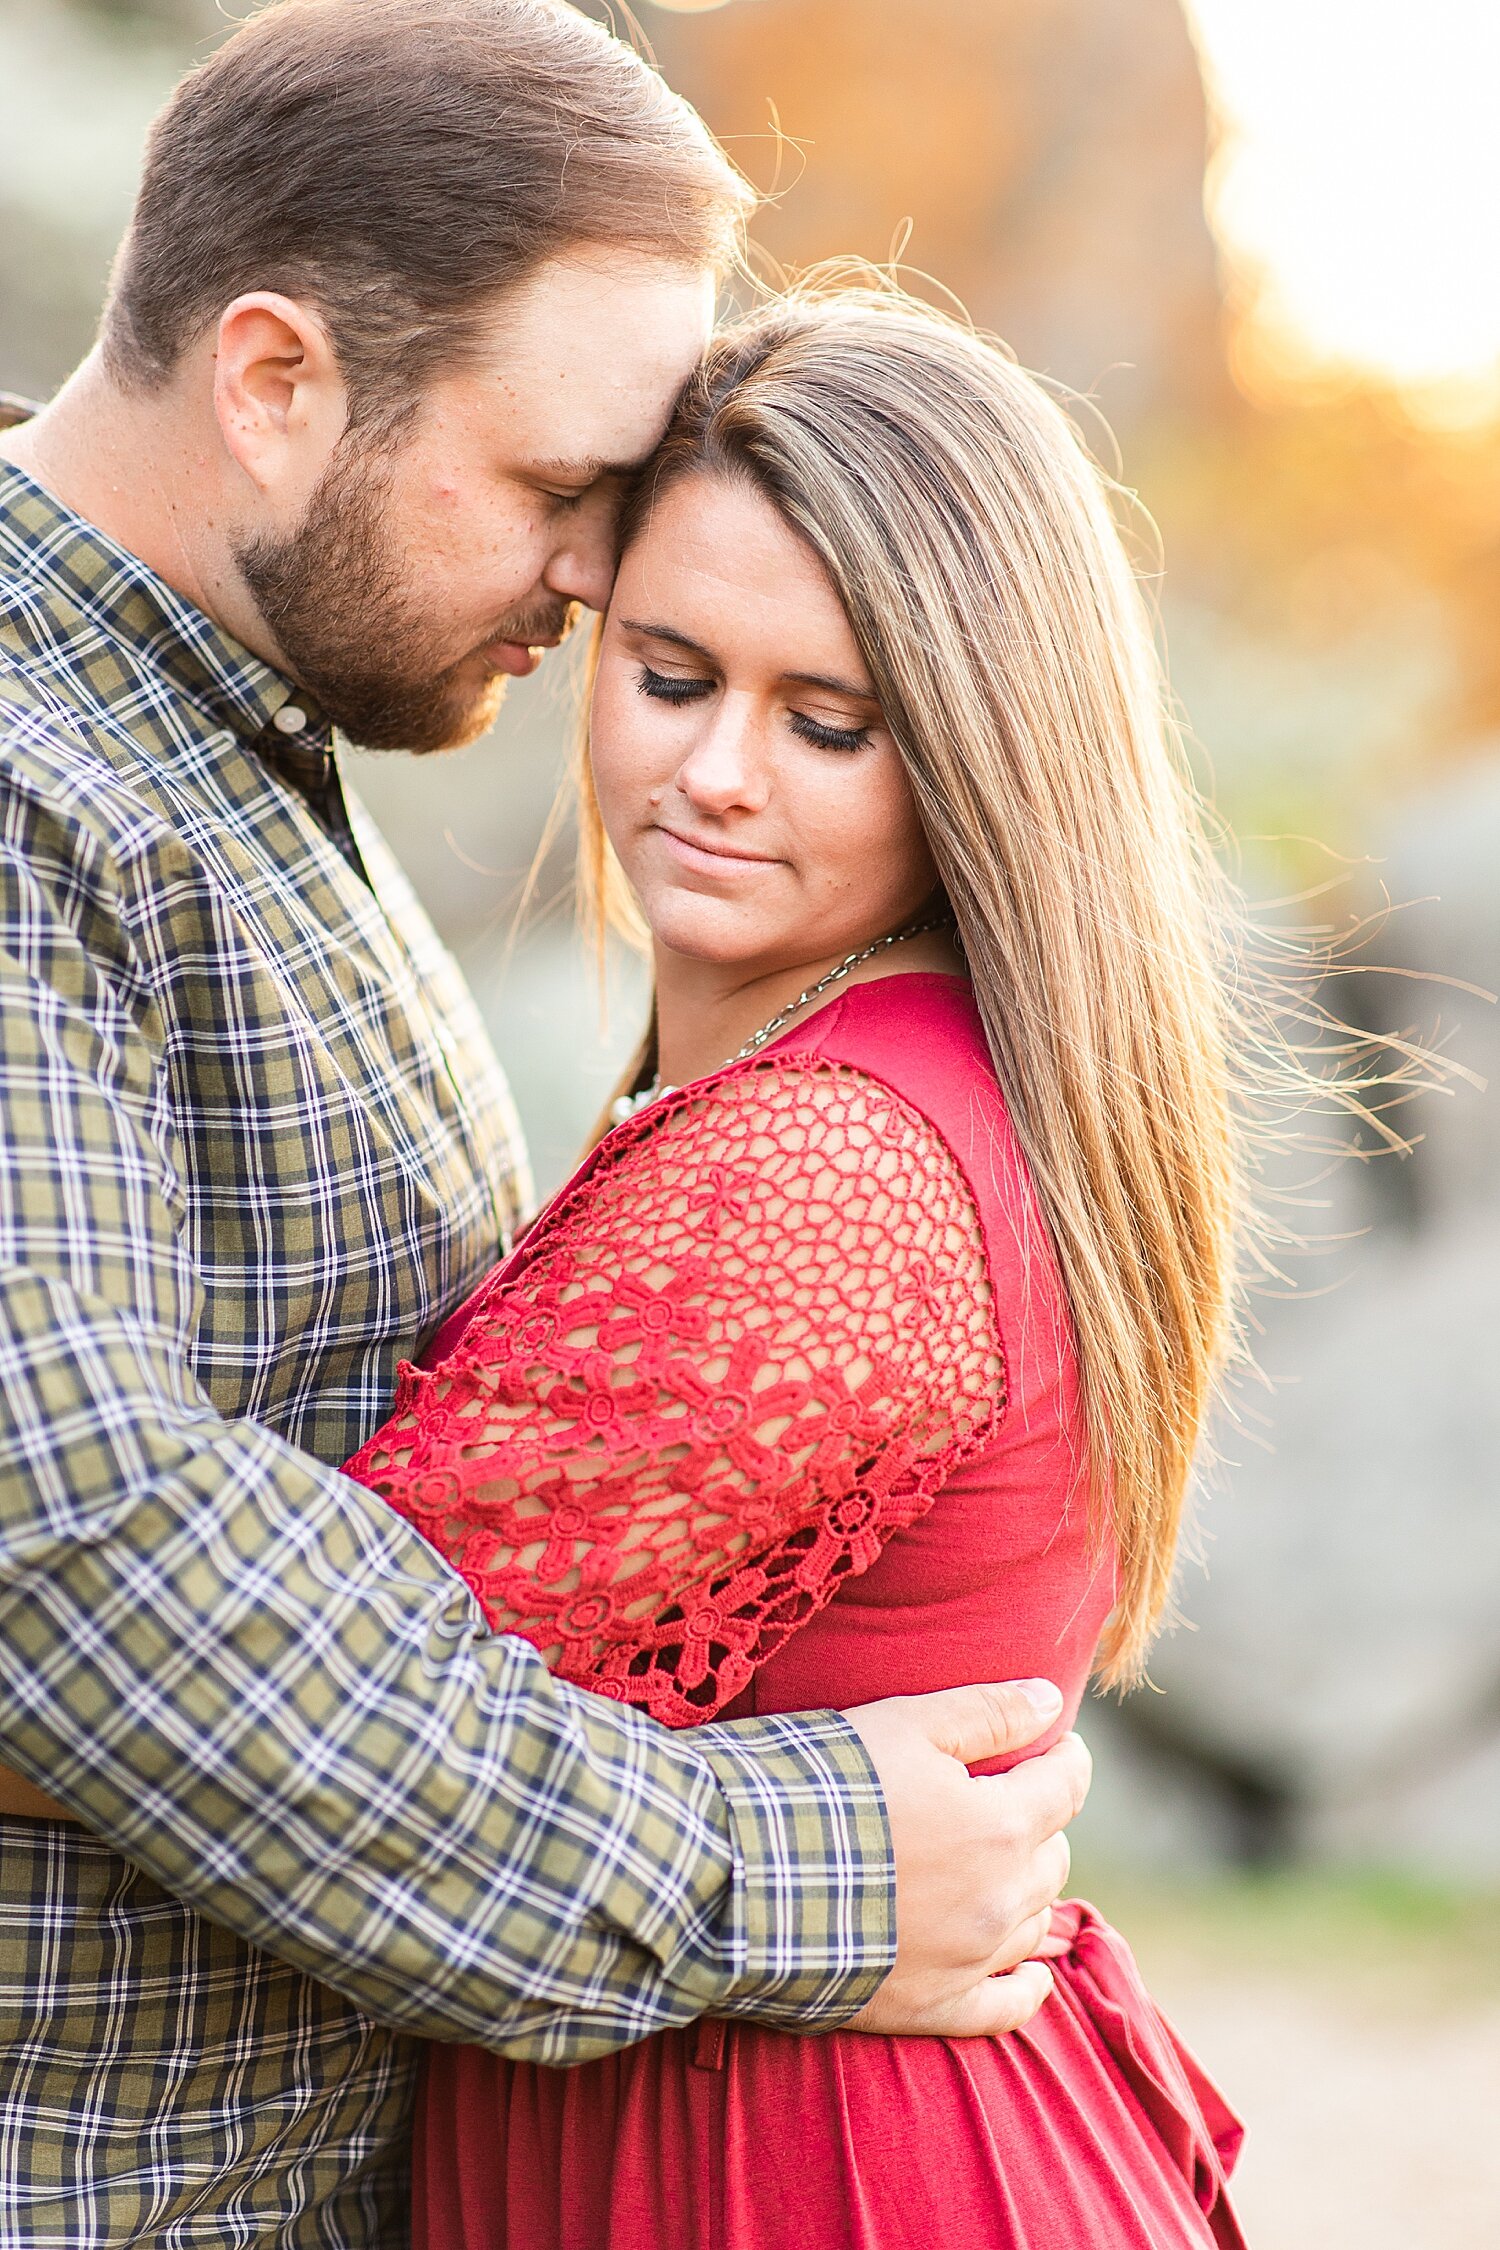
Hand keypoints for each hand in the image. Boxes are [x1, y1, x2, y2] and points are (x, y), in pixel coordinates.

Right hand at [839, 1680, 1090, 2038]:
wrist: (734, 1876)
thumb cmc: (815, 1784)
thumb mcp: (902, 1724)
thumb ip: (987, 1713)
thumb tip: (1051, 1700)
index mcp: (1000, 1825)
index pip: (1066, 1786)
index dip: (1065, 1757)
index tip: (1057, 1743)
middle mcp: (998, 1900)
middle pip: (1053, 1855)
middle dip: (1038, 1820)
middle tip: (1003, 1796)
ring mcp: (967, 1961)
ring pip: (1034, 1921)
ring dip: (1026, 1887)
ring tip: (997, 1862)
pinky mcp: (929, 2008)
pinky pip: (1007, 2007)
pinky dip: (1024, 1984)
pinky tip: (1027, 1968)